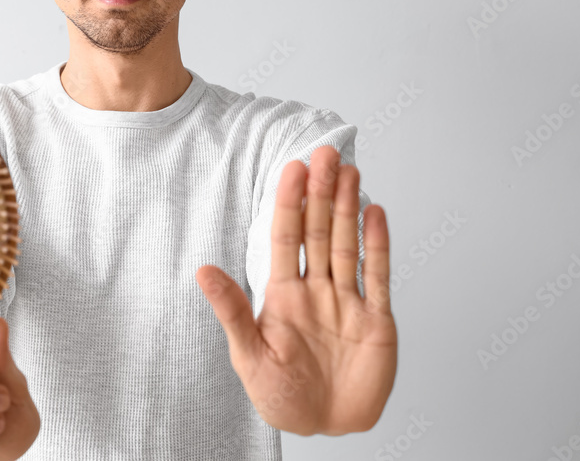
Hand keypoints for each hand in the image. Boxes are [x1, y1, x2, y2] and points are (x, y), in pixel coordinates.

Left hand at [196, 145, 397, 434]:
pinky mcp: (376, 320)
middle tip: (323, 153)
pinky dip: (377, 245)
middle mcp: (316, 290)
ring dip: (348, 208)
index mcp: (283, 295)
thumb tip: (202, 270)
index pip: (285, 238)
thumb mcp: (249, 354)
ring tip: (348, 170)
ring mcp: (347, 302)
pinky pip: (377, 276)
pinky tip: (374, 213)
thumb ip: (231, 310)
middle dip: (321, 193)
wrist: (324, 426)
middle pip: (319, 232)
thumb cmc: (281, 395)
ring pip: (347, 245)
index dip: (288, 203)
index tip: (291, 169)